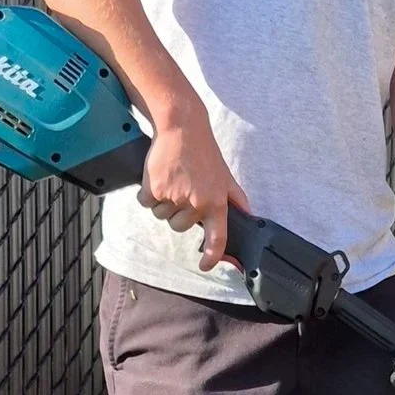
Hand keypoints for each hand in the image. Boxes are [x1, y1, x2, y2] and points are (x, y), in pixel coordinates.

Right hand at [137, 117, 249, 271]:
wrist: (182, 129)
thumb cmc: (204, 152)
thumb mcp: (225, 176)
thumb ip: (236, 198)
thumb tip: (248, 214)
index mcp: (216, 202)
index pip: (217, 237)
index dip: (212, 256)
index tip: (205, 265)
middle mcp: (196, 203)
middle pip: (179, 227)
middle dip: (177, 213)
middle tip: (182, 189)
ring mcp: (174, 197)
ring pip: (161, 215)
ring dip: (162, 202)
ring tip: (172, 179)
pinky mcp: (154, 189)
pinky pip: (146, 203)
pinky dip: (147, 193)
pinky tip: (157, 176)